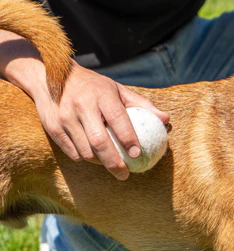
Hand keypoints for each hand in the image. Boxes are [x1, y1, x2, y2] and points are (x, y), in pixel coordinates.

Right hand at [33, 62, 169, 179]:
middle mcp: (82, 105)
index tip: (137, 155)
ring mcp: (65, 117)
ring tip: (112, 165)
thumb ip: (142, 104)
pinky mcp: (52, 127)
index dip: (128, 138)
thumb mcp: (118, 89)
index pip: (118, 119)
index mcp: (102, 95)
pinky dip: (85, 158)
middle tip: (125, 174)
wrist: (50, 76)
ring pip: (85, 150)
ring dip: (100, 162)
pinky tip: (94, 157)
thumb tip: (166, 119)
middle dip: (113, 162)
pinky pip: (72, 152)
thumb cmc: (94, 87)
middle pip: (99, 141)